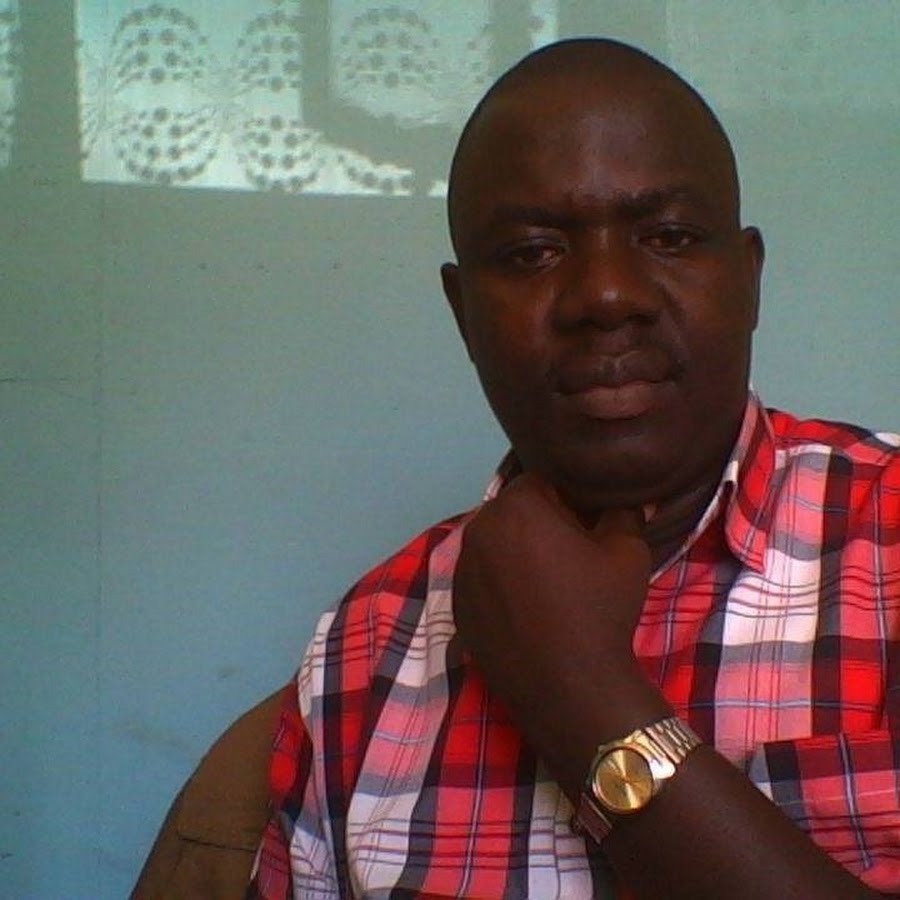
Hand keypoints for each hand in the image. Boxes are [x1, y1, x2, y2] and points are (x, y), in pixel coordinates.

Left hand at [453, 472, 669, 795]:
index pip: (541, 482)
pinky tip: (526, 610)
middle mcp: (478, 530)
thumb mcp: (628, 551)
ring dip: (514, 553)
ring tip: (547, 585)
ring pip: (493, 544)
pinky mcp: (456, 604)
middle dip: (537, 523)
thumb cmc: (600, 610)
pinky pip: (479, 578)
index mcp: (516, 507)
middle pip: (511, 512)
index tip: (585, 526)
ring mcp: (461, 569)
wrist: (570, 688)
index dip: (566, 500)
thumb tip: (625, 498)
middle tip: (569, 555)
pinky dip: (498, 584)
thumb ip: (623, 511)